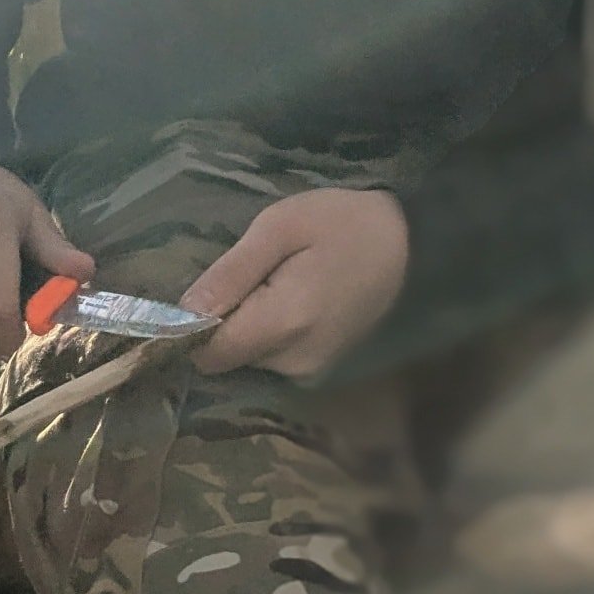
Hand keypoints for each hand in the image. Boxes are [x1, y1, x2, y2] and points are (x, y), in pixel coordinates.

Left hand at [180, 188, 408, 380]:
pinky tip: (290, 294)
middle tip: (251, 270)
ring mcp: (311, 371)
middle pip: (227, 356)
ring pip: (248, 357)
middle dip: (225, 318)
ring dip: (248, 323)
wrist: (411, 244)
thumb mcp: (280, 227)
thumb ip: (231, 273)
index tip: (203, 290)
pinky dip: (269, 329)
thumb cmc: (343, 223)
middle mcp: (295, 363)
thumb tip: (182, 312)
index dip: (192, 327)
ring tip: (275, 278)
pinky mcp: (320, 368)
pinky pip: (272, 355)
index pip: (209, 354)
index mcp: (284, 324)